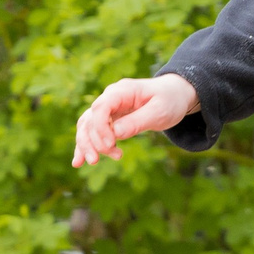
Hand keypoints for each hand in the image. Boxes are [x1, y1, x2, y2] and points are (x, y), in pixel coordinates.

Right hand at [71, 74, 199, 166]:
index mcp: (122, 91)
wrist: (174, 95)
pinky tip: (79, 162)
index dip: (101, 127)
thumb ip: (138, 122)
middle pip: (90, 118)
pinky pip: (93, 132)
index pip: (101, 107)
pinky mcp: (109, 119)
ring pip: (88, 126)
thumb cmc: (169, 101)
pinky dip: (86, 146)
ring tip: (94, 162)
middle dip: (92, 141)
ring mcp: (108, 108)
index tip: (110, 144)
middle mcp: (110, 98)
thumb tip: (116, 133)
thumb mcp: (160, 111)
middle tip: (102, 159)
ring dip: (88, 145)